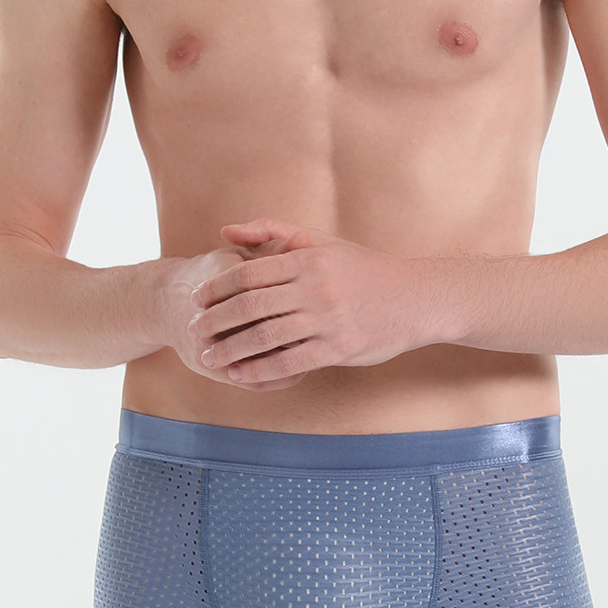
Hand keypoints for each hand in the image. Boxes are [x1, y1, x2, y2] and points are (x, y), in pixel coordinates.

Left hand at [187, 218, 427, 386]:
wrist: (414, 297)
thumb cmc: (362, 268)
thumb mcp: (320, 241)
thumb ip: (272, 231)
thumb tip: (225, 232)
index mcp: (308, 259)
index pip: (249, 273)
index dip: (217, 288)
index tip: (195, 299)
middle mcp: (315, 288)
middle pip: (251, 306)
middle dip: (216, 321)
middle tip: (194, 331)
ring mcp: (327, 320)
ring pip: (266, 337)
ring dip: (232, 350)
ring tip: (209, 358)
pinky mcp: (338, 348)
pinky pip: (290, 362)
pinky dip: (261, 371)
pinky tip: (241, 375)